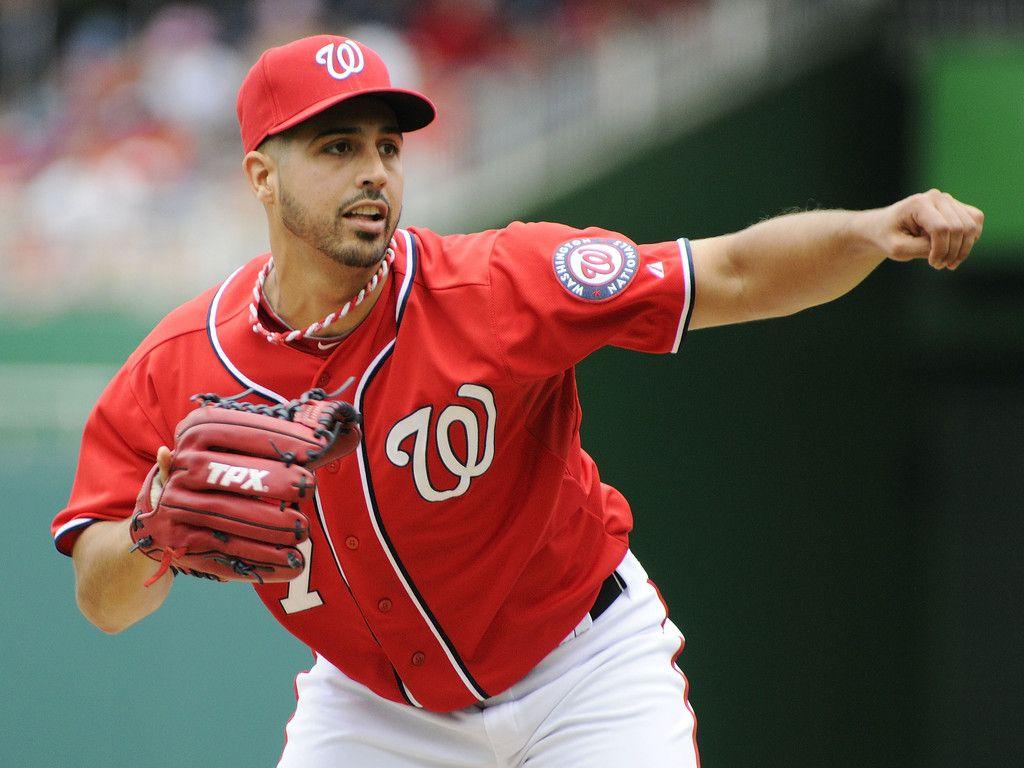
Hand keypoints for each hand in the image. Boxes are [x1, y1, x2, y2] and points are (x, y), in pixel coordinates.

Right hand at [129, 389, 360, 585]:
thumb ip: (298, 443)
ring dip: (269, 527)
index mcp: (197, 431)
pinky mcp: (179, 544)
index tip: (316, 446)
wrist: (165, 516)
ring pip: (226, 517)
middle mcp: (181, 466)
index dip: (278, 437)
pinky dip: (260, 562)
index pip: (238, 428)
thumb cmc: (226, 472)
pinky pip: (223, 554)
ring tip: (302, 532)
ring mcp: (175, 506)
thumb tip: (351, 432)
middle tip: (310, 488)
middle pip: (226, 473)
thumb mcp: (248, 450)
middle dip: (272, 481)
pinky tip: (290, 565)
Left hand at [878, 189, 983, 269]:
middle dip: (952, 252)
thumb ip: (921, 248)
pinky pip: (975, 222)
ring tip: (948, 262)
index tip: (932, 263)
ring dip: (963, 249)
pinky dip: (970, 240)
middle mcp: (937, 197)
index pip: (941, 228)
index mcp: (919, 204)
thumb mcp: (898, 249)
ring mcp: (949, 200)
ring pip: (971, 225)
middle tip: (938, 265)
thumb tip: (948, 247)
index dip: (941, 250)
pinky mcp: (957, 207)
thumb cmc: (889, 237)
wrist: (885, 227)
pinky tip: (954, 250)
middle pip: (959, 228)